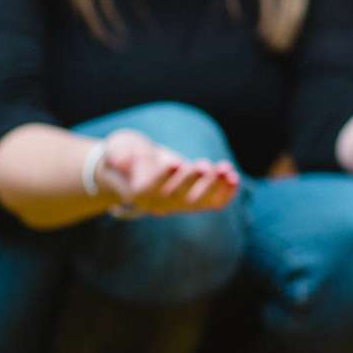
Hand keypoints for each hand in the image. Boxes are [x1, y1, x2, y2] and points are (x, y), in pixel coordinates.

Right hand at [94, 129, 239, 215]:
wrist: (139, 167)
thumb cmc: (128, 153)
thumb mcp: (118, 147)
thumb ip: (119, 152)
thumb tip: (121, 160)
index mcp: (137, 191)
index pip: (151, 188)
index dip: (164, 177)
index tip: (175, 163)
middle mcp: (159, 203)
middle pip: (178, 198)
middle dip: (193, 181)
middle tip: (204, 165)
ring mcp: (179, 204)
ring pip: (199, 202)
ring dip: (215, 186)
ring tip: (226, 168)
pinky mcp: (195, 201)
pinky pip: (213, 203)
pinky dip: (226, 193)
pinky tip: (234, 177)